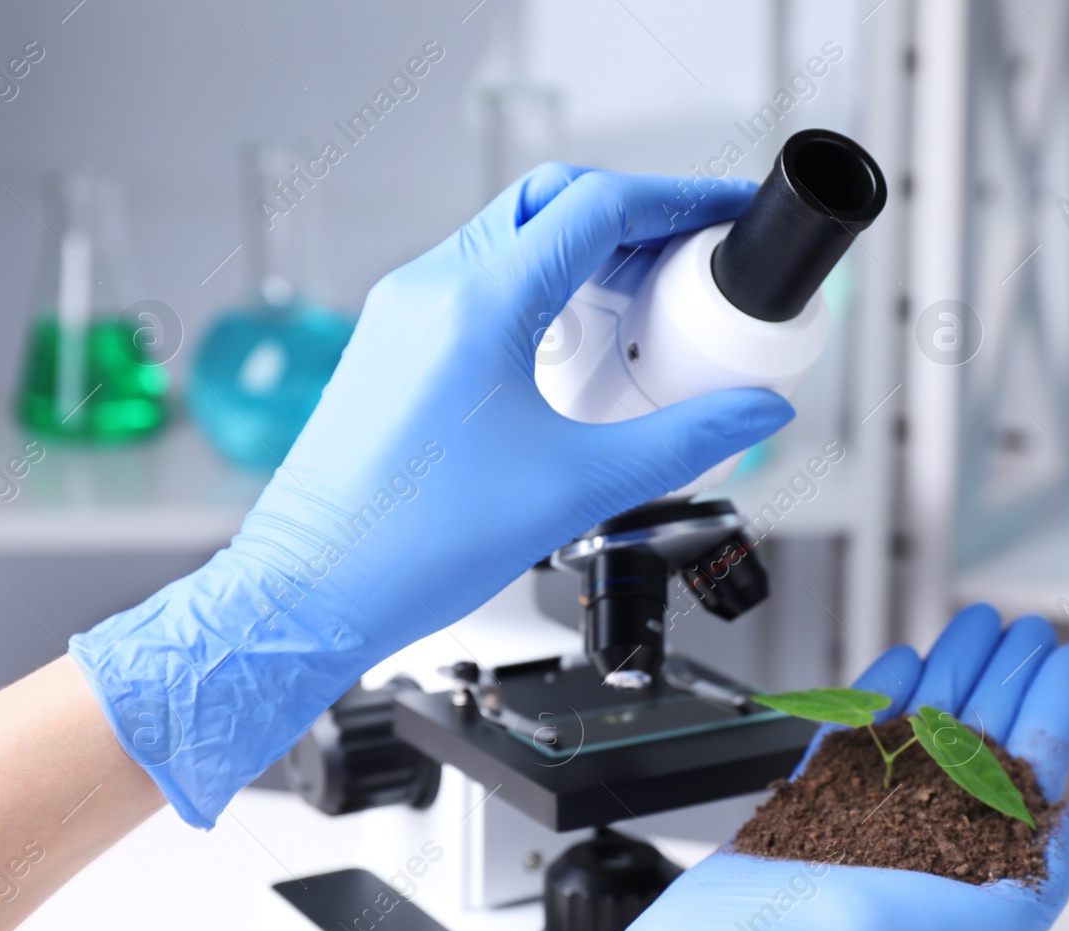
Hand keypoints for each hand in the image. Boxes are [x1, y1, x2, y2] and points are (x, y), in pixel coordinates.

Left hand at [68, 166, 793, 828]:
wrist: (310, 591)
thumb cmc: (416, 546)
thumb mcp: (579, 489)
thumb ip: (685, 440)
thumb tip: (759, 411)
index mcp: (480, 304)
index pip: (597, 206)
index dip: (679, 200)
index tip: (726, 214)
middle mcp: (433, 288)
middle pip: (553, 201)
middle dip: (636, 215)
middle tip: (695, 255)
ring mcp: (405, 311)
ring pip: (514, 236)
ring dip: (587, 251)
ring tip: (648, 301)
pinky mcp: (393, 342)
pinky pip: (480, 279)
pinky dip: (543, 285)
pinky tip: (577, 340)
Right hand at [517, 604, 1068, 930]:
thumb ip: (1045, 873)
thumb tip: (1065, 821)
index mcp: (982, 862)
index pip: (1032, 765)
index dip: (1053, 705)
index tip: (1067, 657)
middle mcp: (931, 832)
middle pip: (982, 730)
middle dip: (1005, 671)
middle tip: (1020, 626)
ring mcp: (874, 807)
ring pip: (924, 718)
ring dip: (953, 664)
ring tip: (974, 622)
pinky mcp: (818, 792)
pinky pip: (854, 727)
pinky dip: (880, 688)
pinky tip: (904, 657)